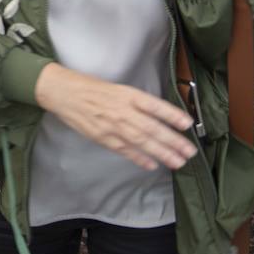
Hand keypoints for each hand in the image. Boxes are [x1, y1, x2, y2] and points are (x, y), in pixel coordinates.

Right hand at [34, 64, 197, 170]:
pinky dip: (139, 158)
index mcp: (127, 94)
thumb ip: (137, 102)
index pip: (154, 105)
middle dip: (173, 141)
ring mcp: (112, 125)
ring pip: (141, 141)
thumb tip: (160, 116)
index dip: (172, 115)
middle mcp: (122, 110)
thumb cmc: (91, 88)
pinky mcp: (102, 137)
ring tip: (178, 162)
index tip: (188, 124)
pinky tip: (152, 165)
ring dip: (161, 153)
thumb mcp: (117, 88)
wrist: (64, 92)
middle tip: (190, 152)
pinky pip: (124, 150)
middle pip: (152, 128)